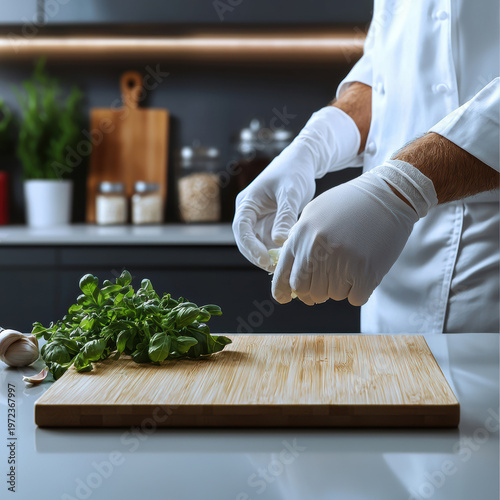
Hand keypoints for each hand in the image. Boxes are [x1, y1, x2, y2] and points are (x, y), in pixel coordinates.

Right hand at [232, 106, 360, 271]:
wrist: (302, 162)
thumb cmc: (295, 172)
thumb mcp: (291, 193)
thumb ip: (285, 216)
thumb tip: (278, 242)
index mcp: (247, 202)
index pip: (242, 228)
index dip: (250, 246)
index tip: (264, 260)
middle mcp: (248, 212)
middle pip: (245, 240)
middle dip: (256, 255)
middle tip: (273, 268)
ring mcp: (257, 219)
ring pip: (256, 244)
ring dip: (266, 255)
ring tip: (282, 266)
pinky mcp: (268, 223)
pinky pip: (267, 242)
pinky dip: (274, 251)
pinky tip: (287, 258)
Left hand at [272, 169, 424, 305]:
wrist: (388, 194)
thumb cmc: (350, 203)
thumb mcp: (314, 213)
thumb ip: (298, 238)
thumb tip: (289, 268)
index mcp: (302, 236)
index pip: (284, 275)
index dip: (281, 291)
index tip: (283, 299)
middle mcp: (317, 250)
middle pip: (306, 291)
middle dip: (313, 291)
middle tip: (326, 282)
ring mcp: (342, 262)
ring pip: (332, 295)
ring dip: (340, 287)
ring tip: (351, 265)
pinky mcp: (366, 272)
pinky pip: (355, 298)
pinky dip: (359, 291)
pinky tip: (365, 272)